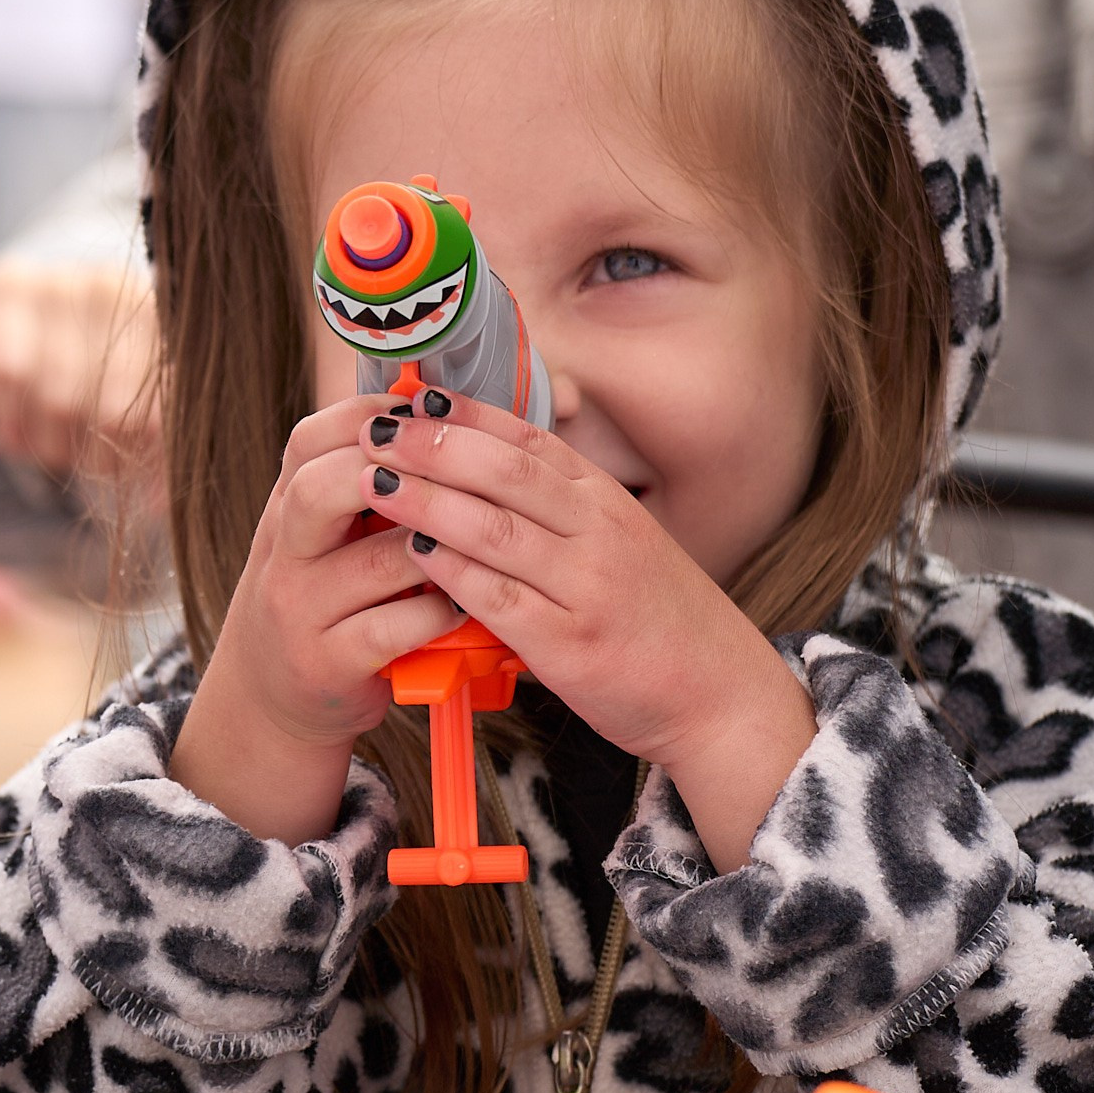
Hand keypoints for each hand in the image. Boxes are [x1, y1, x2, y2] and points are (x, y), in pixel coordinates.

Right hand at [0, 259, 160, 485]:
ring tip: (56, 450)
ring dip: (53, 447)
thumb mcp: (142, 400)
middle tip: (93, 465)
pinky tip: (17, 437)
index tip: (139, 483)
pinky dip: (11, 424)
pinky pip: (6, 375)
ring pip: (56, 399)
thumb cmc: (103, 369)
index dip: (149, 453)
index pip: (163, 401)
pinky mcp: (8, 283)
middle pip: (110, 409)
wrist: (42, 309)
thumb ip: (160, 443)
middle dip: (100, 457)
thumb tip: (162, 507)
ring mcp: (62, 279)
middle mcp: (115, 287)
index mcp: (163, 317)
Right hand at [169, 397, 466, 844]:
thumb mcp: (321, 535)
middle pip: (322, 489)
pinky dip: (440, 611)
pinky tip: (464, 603)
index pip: (311, 441)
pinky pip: (396, 626)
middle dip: (398, 473)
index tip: (424, 414)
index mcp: (285, 509)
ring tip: (483, 539)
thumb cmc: (321, 598)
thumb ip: (359, 483)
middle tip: (453, 475)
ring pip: (379, 560)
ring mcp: (301, 611)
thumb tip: (432, 413)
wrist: (274, 695)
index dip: (369, 418)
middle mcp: (283, 554)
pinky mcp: (329, 663)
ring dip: (441, 545)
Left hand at [359, 396, 815, 874]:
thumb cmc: (658, 621)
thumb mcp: (620, 544)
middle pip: (504, 470)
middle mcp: (599, 532)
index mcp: (606, 501)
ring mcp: (586, 587)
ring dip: (427, 499)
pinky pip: (500, 597)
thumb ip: (560, 511)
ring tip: (374, 482)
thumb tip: (485, 473)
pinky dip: (453, 572)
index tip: (411, 396)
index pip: (528, 438)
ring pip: (494, 526)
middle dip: (432, 445)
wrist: (719, 696)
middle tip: (375, 431)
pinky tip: (415, 554)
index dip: (464, 414)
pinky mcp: (571, 644)